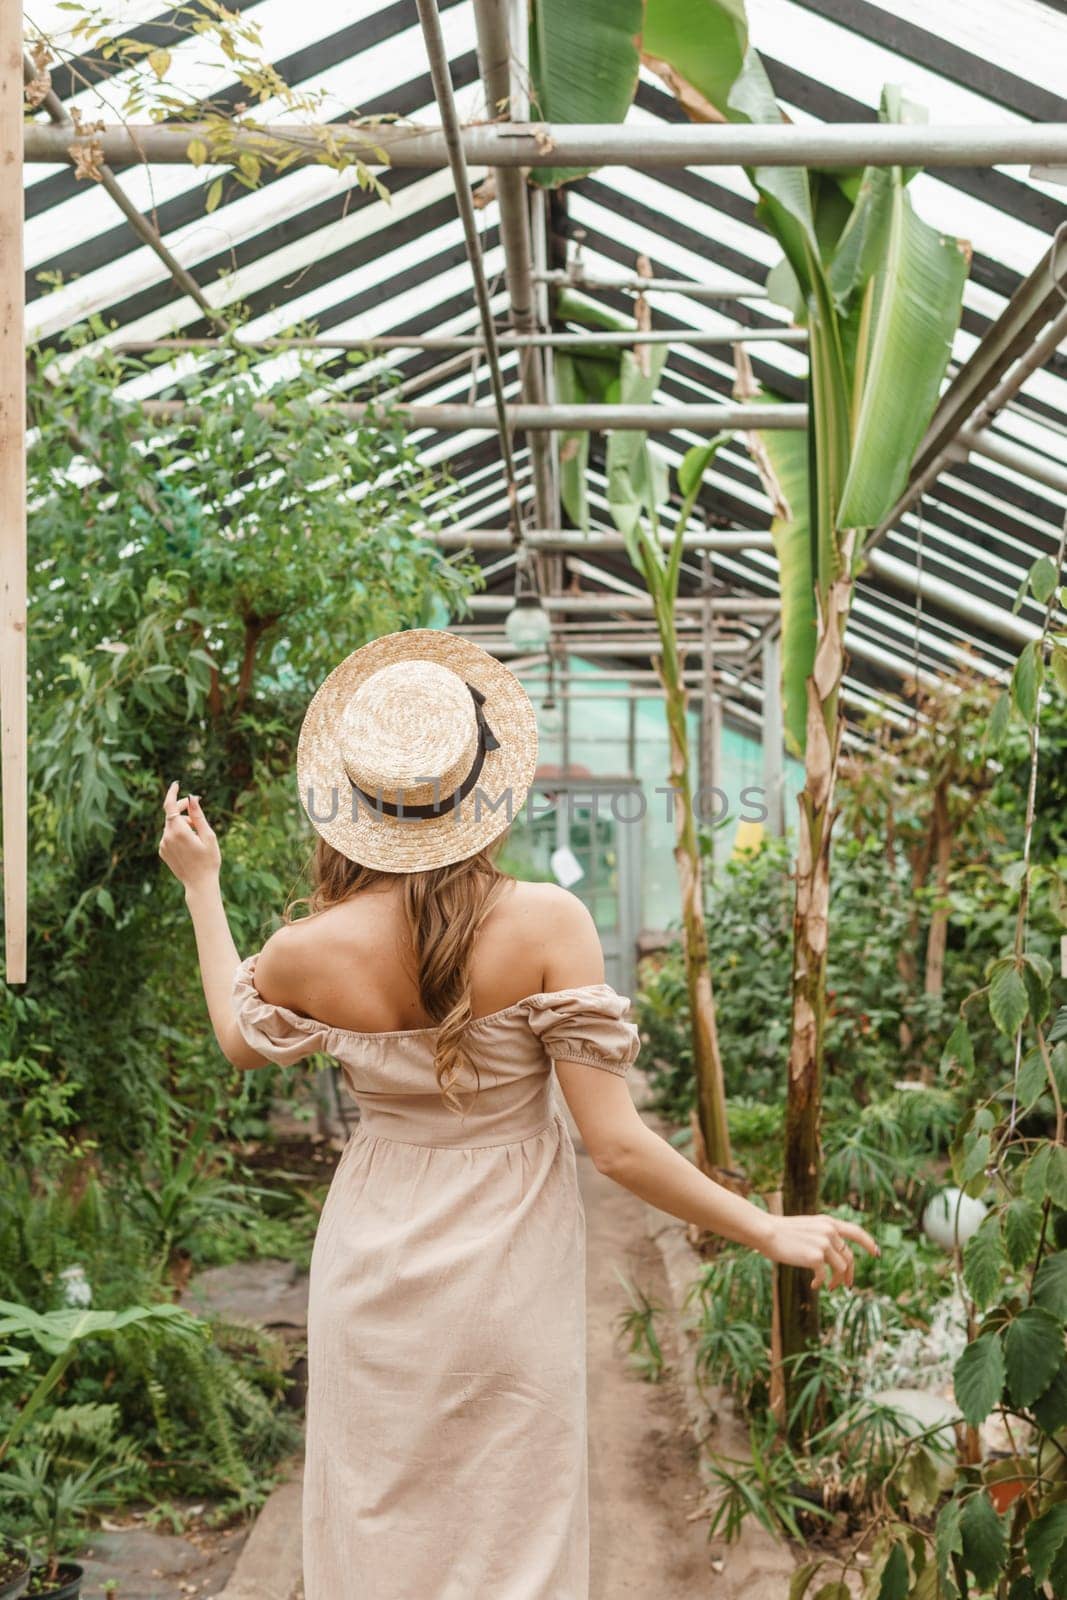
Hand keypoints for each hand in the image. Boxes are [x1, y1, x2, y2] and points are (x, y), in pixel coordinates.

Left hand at [158, 781, 220, 892]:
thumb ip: (198, 815)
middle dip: (183, 808)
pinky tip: (191, 843)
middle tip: (197, 805)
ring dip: (183, 823)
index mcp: (178, 831)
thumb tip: (191, 798)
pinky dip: (178, 833)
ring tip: (198, 833)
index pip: (170, 806)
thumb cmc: (209, 860)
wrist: (199, 884)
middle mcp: (167, 837)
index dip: (172, 793)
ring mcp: (163, 845)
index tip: (176, 784)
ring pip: (171, 826)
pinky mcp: (163, 851)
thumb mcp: (208, 836)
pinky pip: (169, 836)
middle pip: (171, 814)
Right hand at [760, 1214, 879, 1290]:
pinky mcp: (816, 1256)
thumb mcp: (806, 1228)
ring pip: (841, 1268)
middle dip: (849, 1273)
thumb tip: (835, 1256)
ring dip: (836, 1281)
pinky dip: (821, 1283)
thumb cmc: (781, 1231)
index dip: (868, 1243)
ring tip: (828, 1286)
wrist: (766, 1231)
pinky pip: (825, 1275)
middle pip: (849, 1257)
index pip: (856, 1231)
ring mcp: (824, 1243)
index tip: (876, 1253)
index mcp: (828, 1222)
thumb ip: (822, 1236)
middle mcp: (829, 1231)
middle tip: (846, 1285)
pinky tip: (814, 1285)